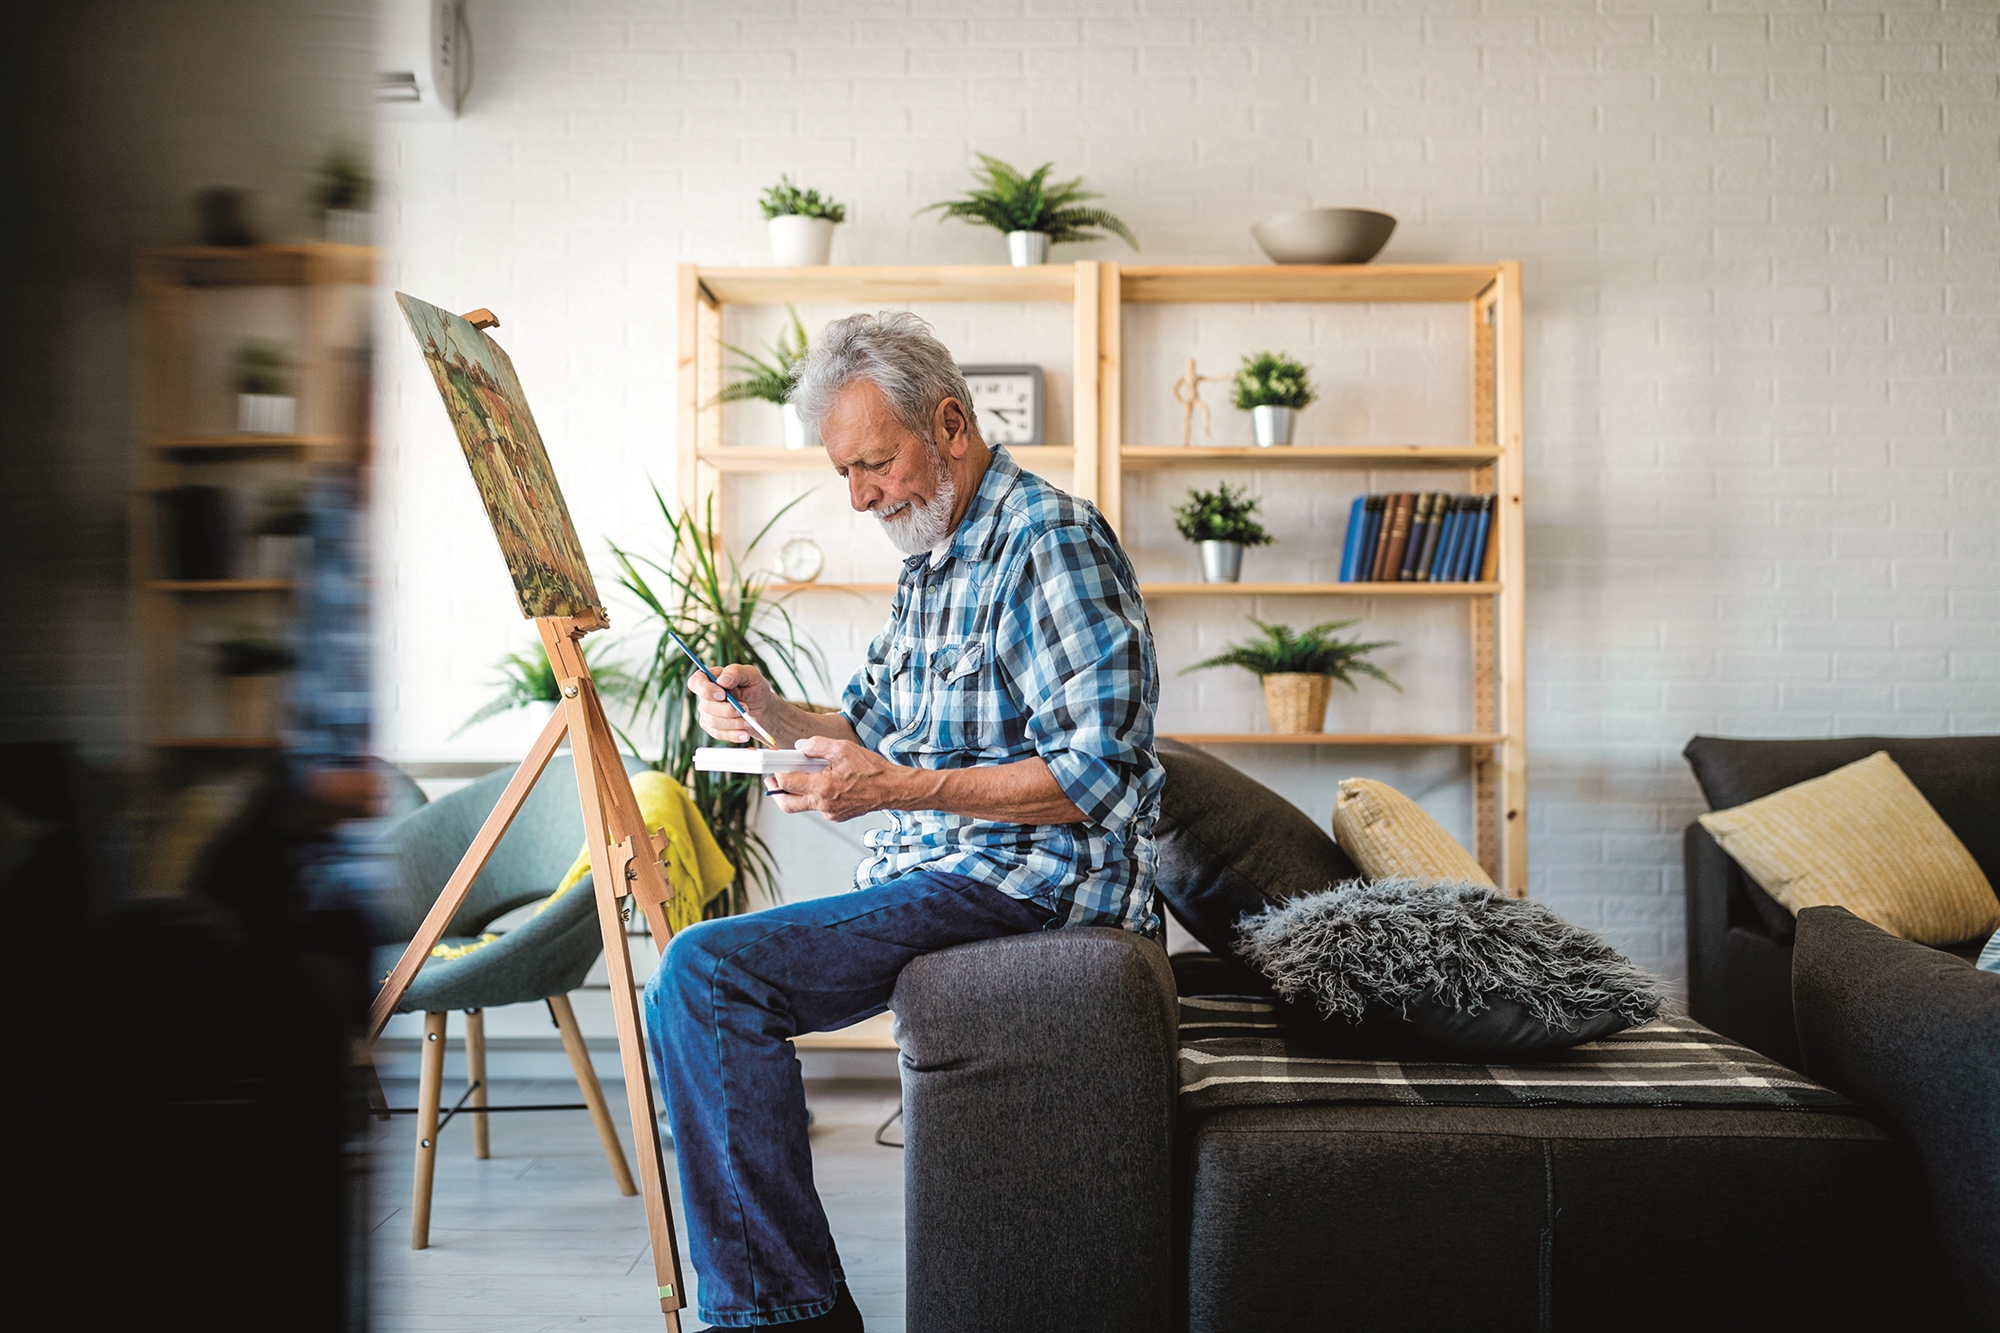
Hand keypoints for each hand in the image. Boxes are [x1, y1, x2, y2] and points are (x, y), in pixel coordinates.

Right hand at [686, 662, 772, 743]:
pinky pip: (719, 734)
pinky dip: (733, 734)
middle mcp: (706, 697)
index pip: (696, 681)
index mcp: (711, 679)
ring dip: (733, 722)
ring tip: (749, 721)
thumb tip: (722, 681)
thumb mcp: (751, 675)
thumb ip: (736, 672)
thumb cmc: (755, 688)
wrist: (763, 708)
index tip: (722, 694)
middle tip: (745, 708)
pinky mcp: (714, 729)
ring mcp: (708, 714)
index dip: (705, 688)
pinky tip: (745, 734)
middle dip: (726, 709)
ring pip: (713, 721)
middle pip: (706, 705)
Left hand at [764, 735, 909, 822]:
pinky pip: (818, 806)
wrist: (892, 789)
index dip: (776, 771)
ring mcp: (829, 813)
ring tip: (802, 775)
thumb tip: (800, 746)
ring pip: (803, 805)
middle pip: (787, 803)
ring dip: (797, 791)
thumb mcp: (843, 749)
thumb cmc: (872, 769)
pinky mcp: (836, 815)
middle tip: (772, 779)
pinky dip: (815, 794)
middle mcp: (823, 804)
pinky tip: (825, 781)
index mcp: (822, 787)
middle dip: (776, 791)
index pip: (787, 782)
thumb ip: (818, 746)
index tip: (773, 763)